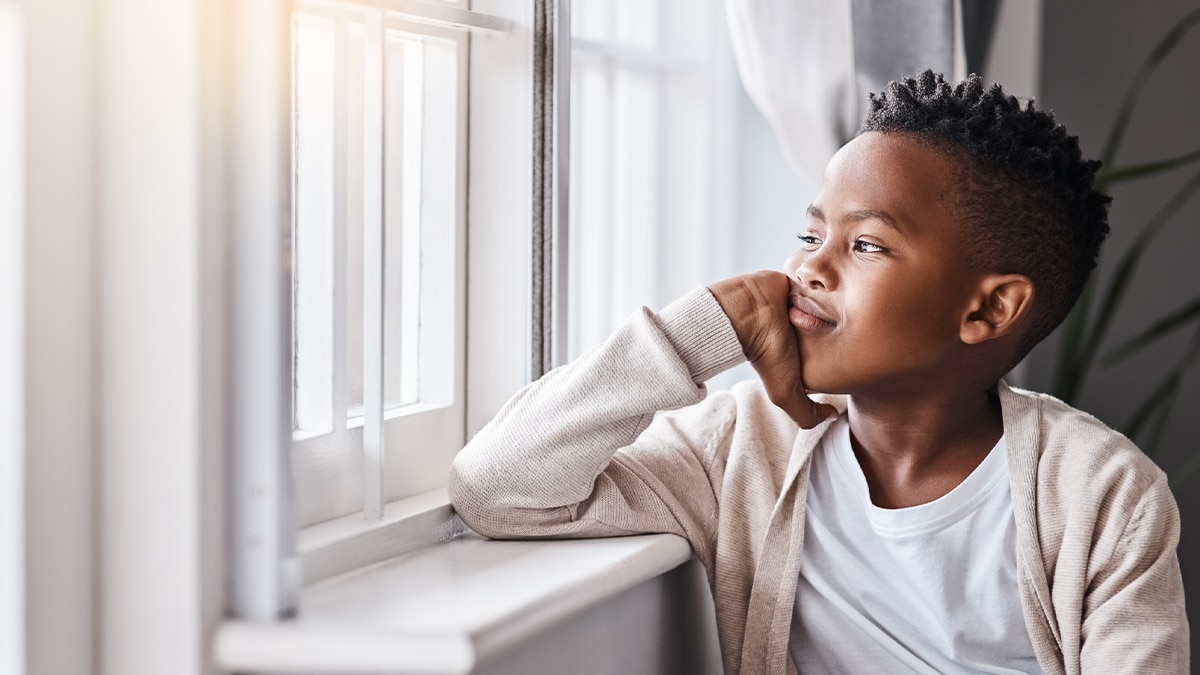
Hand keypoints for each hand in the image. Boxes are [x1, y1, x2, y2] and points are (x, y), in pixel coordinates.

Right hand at [708, 271, 837, 428]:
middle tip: (852, 323)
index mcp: (806, 352)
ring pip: (835, 305)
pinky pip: (824, 281)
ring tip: (846, 300)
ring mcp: (805, 306)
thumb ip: (806, 413)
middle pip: (839, 330)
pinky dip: (828, 283)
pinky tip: (837, 285)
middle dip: (846, 326)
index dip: (847, 353)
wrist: (744, 312)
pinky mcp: (802, 284)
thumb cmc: (764, 350)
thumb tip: (834, 416)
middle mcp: (806, 330)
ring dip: (839, 302)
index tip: (854, 350)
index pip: (836, 355)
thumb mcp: (783, 392)